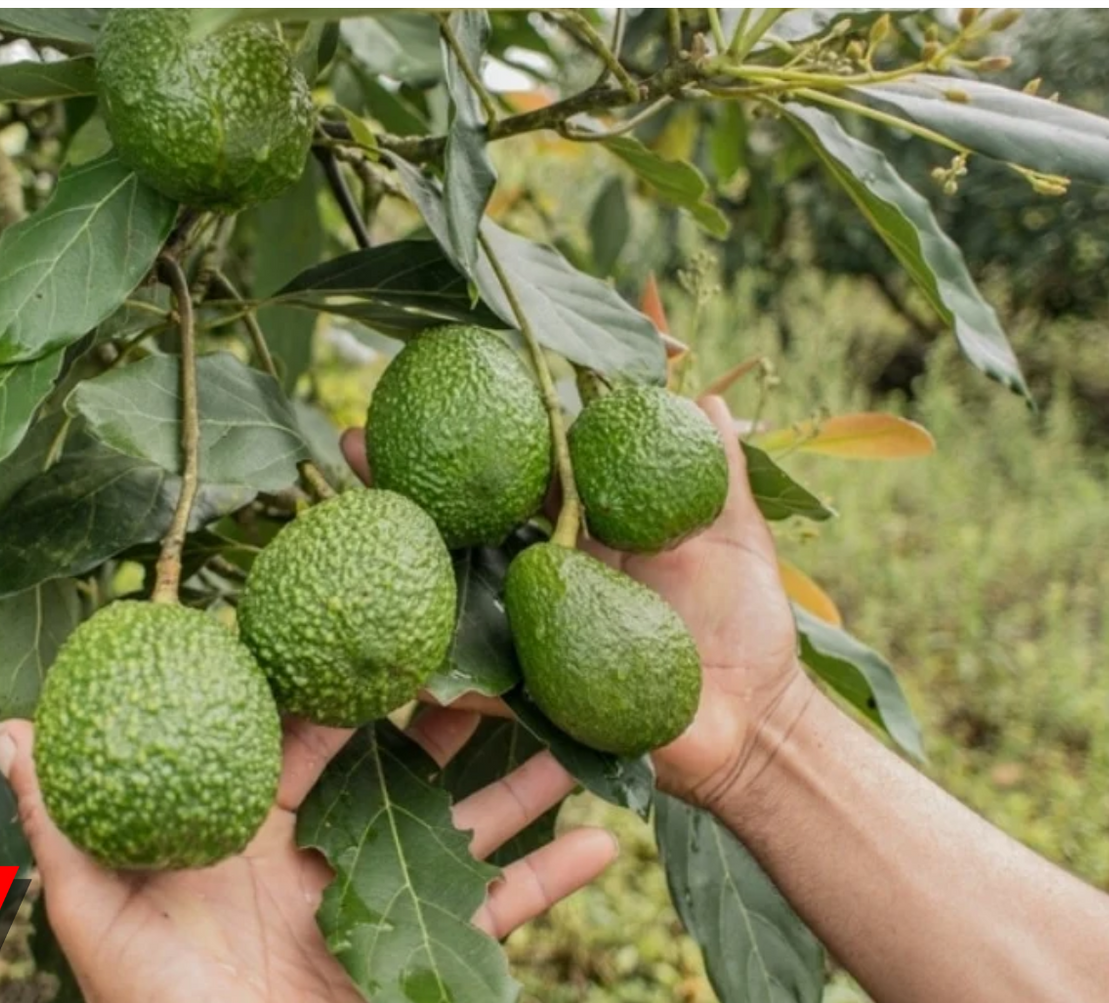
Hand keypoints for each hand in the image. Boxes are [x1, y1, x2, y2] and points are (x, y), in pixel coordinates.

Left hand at [0, 699, 617, 1002]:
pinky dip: (554, 880)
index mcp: (253, 823)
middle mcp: (322, 850)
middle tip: (502, 641)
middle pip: (400, 757)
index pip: (303, 723)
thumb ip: (67, 825)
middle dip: (451, 704)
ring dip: (522, 777)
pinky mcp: (425, 964)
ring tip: (575, 722)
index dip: (340, 666)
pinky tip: (606, 838)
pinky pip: (499, 915)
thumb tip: (8, 729)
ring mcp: (378, 904)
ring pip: (465, 822)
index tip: (382, 598)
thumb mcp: (100, 921)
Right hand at [342, 392, 808, 814]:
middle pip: (468, 515)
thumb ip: (721, 471)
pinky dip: (441, 678)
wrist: (758, 728)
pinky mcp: (537, 694)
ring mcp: (533, 630)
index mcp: (586, 526)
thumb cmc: (749, 626)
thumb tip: (711, 397)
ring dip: (404, 559)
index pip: (526, 465)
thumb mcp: (739, 537)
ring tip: (350, 526)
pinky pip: (481, 686)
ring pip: (456, 588)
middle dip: (407, 476)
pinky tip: (401, 660)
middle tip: (353, 438)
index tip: (442, 380)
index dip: (486, 426)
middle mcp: (546, 569)